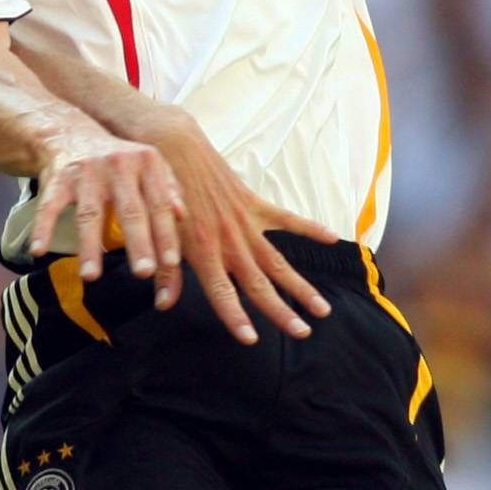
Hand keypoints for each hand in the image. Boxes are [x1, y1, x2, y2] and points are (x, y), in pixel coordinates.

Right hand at [30, 119, 182, 293]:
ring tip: (90, 277)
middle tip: (144, 273)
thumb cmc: (118, 160)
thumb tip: (181, 215)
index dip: (166, 234)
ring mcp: (86, 173)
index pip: (159, 204)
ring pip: (89, 215)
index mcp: (146, 163)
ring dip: (89, 247)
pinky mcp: (58, 179)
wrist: (70, 133)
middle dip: (138, 243)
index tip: (171, 263)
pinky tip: (38, 250)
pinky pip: (48, 207)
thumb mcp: (150, 165)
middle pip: (130, 211)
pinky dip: (42, 228)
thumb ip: (169, 189)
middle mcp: (118, 166)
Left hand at [132, 106, 340, 344]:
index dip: (235, 316)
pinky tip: (332, 238)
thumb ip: (166, 272)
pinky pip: (287, 219)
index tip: (251, 339)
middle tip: (303, 333)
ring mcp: (245, 224)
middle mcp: (229, 242)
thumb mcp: (158, 235)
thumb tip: (163, 305)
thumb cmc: (162, 196)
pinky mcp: (254, 205)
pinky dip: (309, 228)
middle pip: (260, 284)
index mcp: (203, 252)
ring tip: (322, 308)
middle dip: (282, 311)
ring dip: (300, 286)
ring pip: (279, 262)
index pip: (222, 292)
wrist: (175, 150)